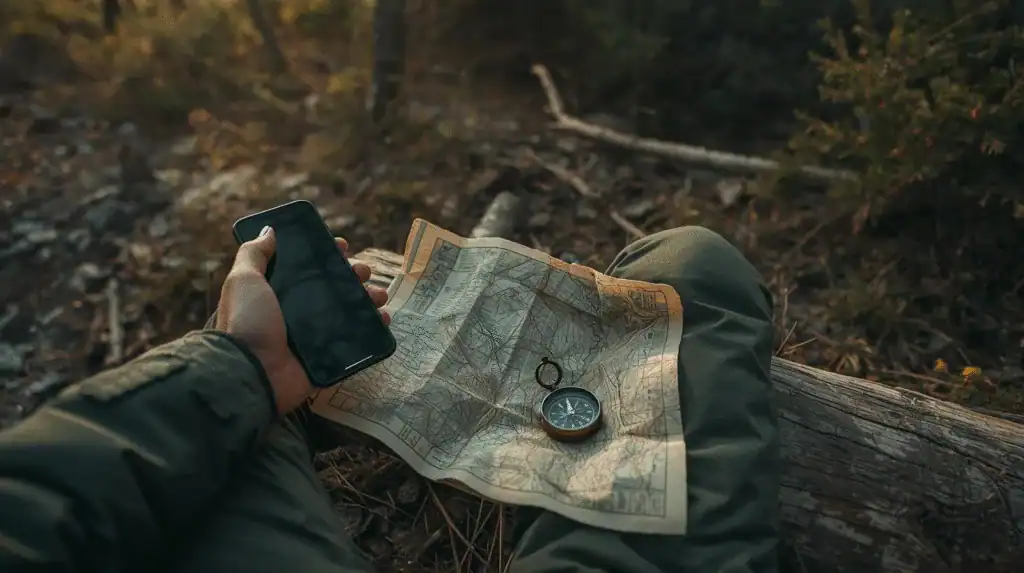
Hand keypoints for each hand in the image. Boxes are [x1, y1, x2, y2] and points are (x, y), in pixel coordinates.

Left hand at [215, 226, 390, 415]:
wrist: (252, 371)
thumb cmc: (246, 323)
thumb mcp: (243, 281)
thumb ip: (253, 254)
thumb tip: (269, 230)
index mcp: (279, 293)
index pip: (308, 269)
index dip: (326, 255)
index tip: (342, 246)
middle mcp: (298, 312)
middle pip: (333, 287)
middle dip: (353, 274)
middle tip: (364, 271)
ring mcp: (315, 336)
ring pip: (350, 312)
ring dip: (368, 299)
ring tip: (380, 295)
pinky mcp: (328, 358)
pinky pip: (357, 340)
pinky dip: (373, 329)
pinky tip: (384, 319)